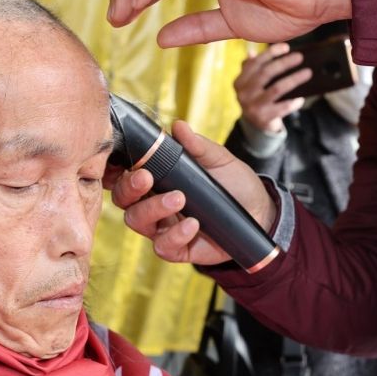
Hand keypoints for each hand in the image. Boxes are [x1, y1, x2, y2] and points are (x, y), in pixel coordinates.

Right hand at [108, 120, 275, 264]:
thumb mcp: (218, 160)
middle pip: (123, 200)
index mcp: (157, 179)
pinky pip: (163, 247)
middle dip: (130, 189)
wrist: (259, 212)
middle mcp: (153, 203)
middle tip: (147, 178)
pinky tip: (193, 224)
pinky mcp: (177, 249)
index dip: (117, 171)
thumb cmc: (233, 183)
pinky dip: (174, 235)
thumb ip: (197, 146)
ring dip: (153, 209)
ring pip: (137, 222)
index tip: (127, 162)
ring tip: (179, 198)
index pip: (125, 175)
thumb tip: (178, 127)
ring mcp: (163, 227)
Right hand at [235, 43, 310, 132]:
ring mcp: (253, 107)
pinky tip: (300, 97)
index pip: (255, 63)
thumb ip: (250, 67)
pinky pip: (283, 107)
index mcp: (239, 82)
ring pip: (277, 89)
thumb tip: (252, 52)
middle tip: (300, 57)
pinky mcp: (264, 119)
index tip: (287, 47)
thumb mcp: (250, 83)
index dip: (271, 53)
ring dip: (294, 79)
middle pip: (266, 73)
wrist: (255, 124)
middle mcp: (243, 94)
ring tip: (307, 73)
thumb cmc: (257, 96)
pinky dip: (293, 101)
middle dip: (284, 63)